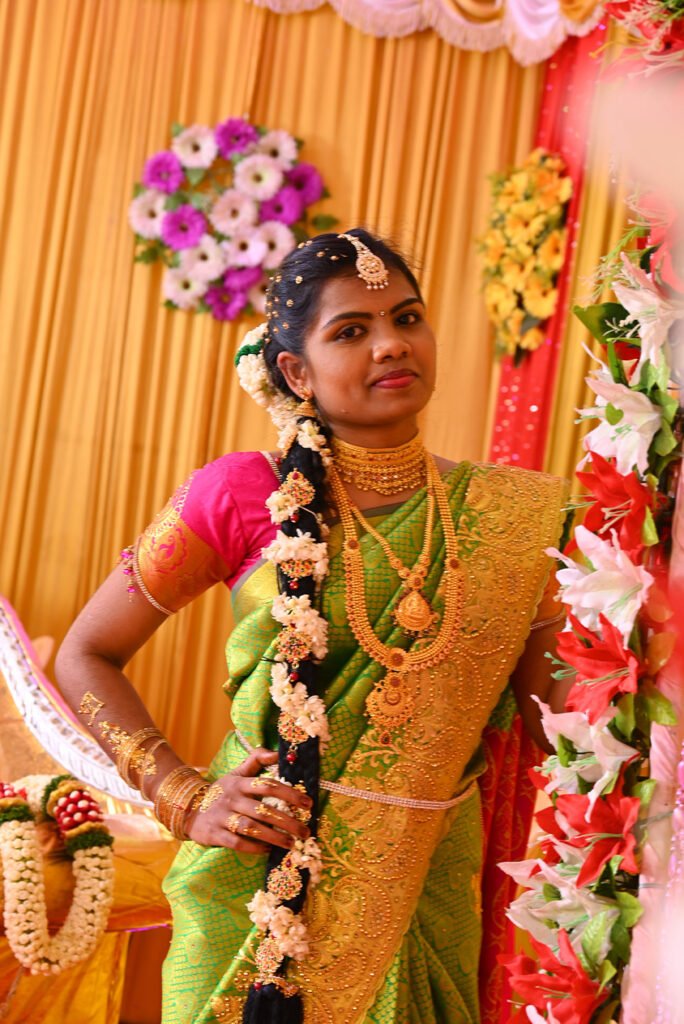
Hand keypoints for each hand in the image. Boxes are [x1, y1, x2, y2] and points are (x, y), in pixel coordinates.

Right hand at [183, 748, 312, 853]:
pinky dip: (254, 847)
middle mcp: (232, 799)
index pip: (268, 785)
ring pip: (252, 827)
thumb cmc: (221, 792)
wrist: (188, 808)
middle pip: (264, 810)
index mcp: (240, 783)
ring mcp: (223, 817)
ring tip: (292, 843)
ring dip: (274, 837)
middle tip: (305, 830)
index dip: (289, 794)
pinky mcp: (215, 834)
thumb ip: (256, 761)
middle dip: (287, 821)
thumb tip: (279, 752)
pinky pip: (237, 842)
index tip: (308, 803)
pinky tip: (268, 850)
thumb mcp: (236, 773)